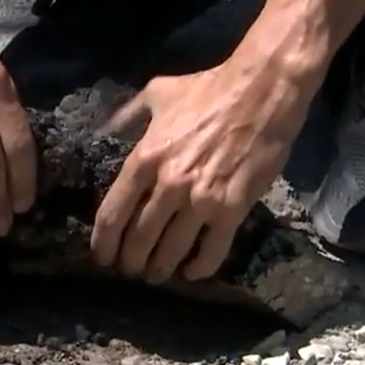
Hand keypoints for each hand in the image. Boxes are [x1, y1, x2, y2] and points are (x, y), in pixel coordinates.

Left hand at [89, 46, 319, 283]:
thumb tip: (104, 130)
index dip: (103, 242)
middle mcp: (168, 185)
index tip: (102, 256)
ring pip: (172, 249)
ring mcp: (201, 199)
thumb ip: (127, 116)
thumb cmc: (208, 90)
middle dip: (130, 261)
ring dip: (160, 268)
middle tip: (130, 271)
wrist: (262, 91)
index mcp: (144, 158)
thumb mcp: (156, 94)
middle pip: (139, 238)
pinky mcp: (233, 208)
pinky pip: (212, 250)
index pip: (113, 214)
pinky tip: (192, 272)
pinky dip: (200, 267)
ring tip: (156, 275)